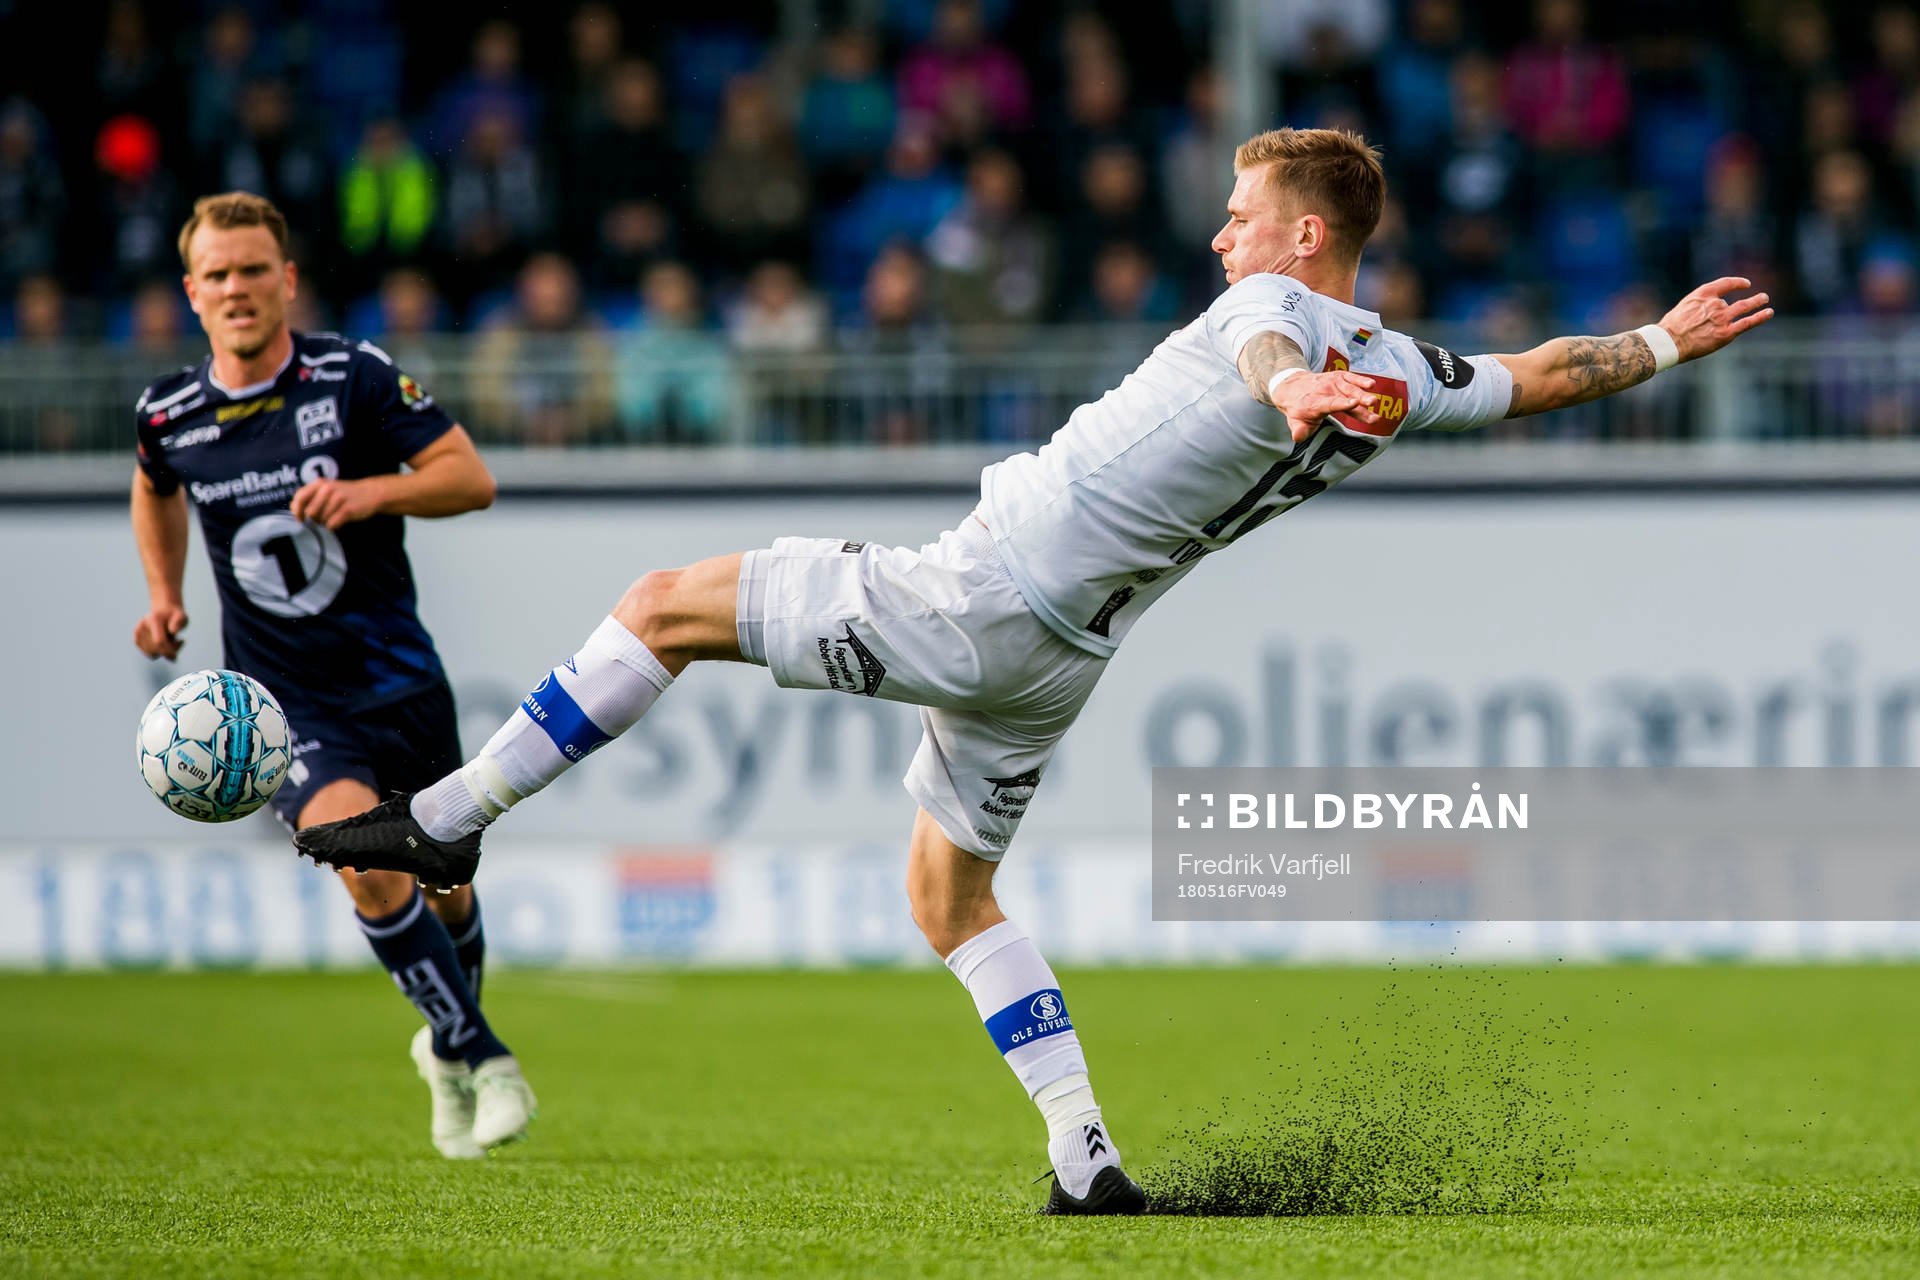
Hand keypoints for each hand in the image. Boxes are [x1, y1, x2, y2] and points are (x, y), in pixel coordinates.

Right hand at [134, 603, 187, 659]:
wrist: (164, 610)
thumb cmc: (175, 615)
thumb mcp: (182, 616)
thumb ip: (180, 622)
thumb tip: (173, 631)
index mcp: (154, 620)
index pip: (159, 641)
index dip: (168, 651)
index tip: (176, 656)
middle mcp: (142, 626)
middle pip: (155, 649)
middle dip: (169, 650)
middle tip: (180, 642)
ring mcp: (138, 633)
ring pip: (152, 654)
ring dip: (165, 652)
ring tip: (173, 641)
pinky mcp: (136, 639)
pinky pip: (150, 654)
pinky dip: (159, 653)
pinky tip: (166, 643)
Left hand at [289, 476, 384, 529]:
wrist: (370, 493)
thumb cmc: (345, 493)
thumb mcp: (327, 488)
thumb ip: (311, 495)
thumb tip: (293, 508)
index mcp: (320, 484)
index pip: (300, 497)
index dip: (297, 510)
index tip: (300, 518)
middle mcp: (328, 489)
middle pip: (310, 512)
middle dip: (314, 519)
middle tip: (322, 518)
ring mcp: (338, 499)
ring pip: (321, 520)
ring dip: (325, 523)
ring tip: (333, 517)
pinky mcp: (347, 509)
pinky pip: (332, 524)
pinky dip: (333, 526)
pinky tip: (339, 521)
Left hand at [1272, 370, 1381, 442]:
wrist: (1292, 387)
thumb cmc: (1298, 408)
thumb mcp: (1295, 421)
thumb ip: (1299, 430)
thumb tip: (1299, 436)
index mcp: (1315, 403)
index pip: (1330, 403)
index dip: (1342, 403)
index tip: (1354, 404)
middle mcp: (1325, 391)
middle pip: (1345, 396)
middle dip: (1359, 399)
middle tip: (1372, 403)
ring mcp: (1332, 383)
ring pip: (1350, 388)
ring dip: (1364, 393)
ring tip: (1375, 400)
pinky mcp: (1338, 377)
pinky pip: (1351, 378)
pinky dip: (1361, 380)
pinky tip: (1371, 384)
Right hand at [1657, 277, 1774, 362]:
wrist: (1669, 341)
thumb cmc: (1671, 327)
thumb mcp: (1684, 307)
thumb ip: (1699, 306)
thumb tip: (1710, 312)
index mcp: (1703, 294)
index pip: (1725, 283)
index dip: (1737, 283)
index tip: (1745, 284)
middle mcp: (1715, 303)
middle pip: (1734, 300)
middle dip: (1750, 297)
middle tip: (1761, 296)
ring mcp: (1722, 318)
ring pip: (1744, 307)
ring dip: (1757, 302)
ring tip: (1765, 300)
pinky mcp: (1726, 333)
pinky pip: (1747, 322)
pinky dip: (1760, 316)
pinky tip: (1768, 312)